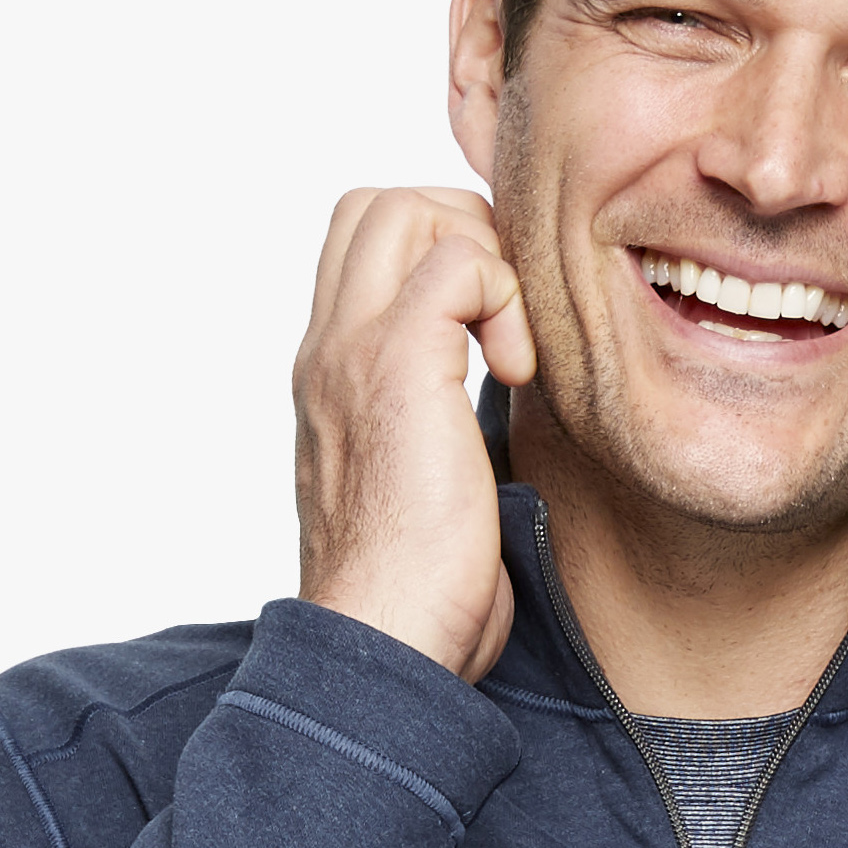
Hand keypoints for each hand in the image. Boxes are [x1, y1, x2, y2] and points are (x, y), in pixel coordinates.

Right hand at [292, 185, 534, 683]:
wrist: (383, 642)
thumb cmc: (413, 595)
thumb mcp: (418, 488)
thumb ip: (434, 424)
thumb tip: (491, 399)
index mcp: (329, 376)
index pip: (361, 246)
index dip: (439, 252)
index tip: (489, 333)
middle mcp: (329, 350)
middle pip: (377, 204)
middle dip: (463, 233)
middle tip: (504, 324)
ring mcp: (356, 351)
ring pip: (407, 207)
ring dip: (483, 258)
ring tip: (508, 349)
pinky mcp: (402, 364)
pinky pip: (458, 259)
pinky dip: (506, 297)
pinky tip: (519, 373)